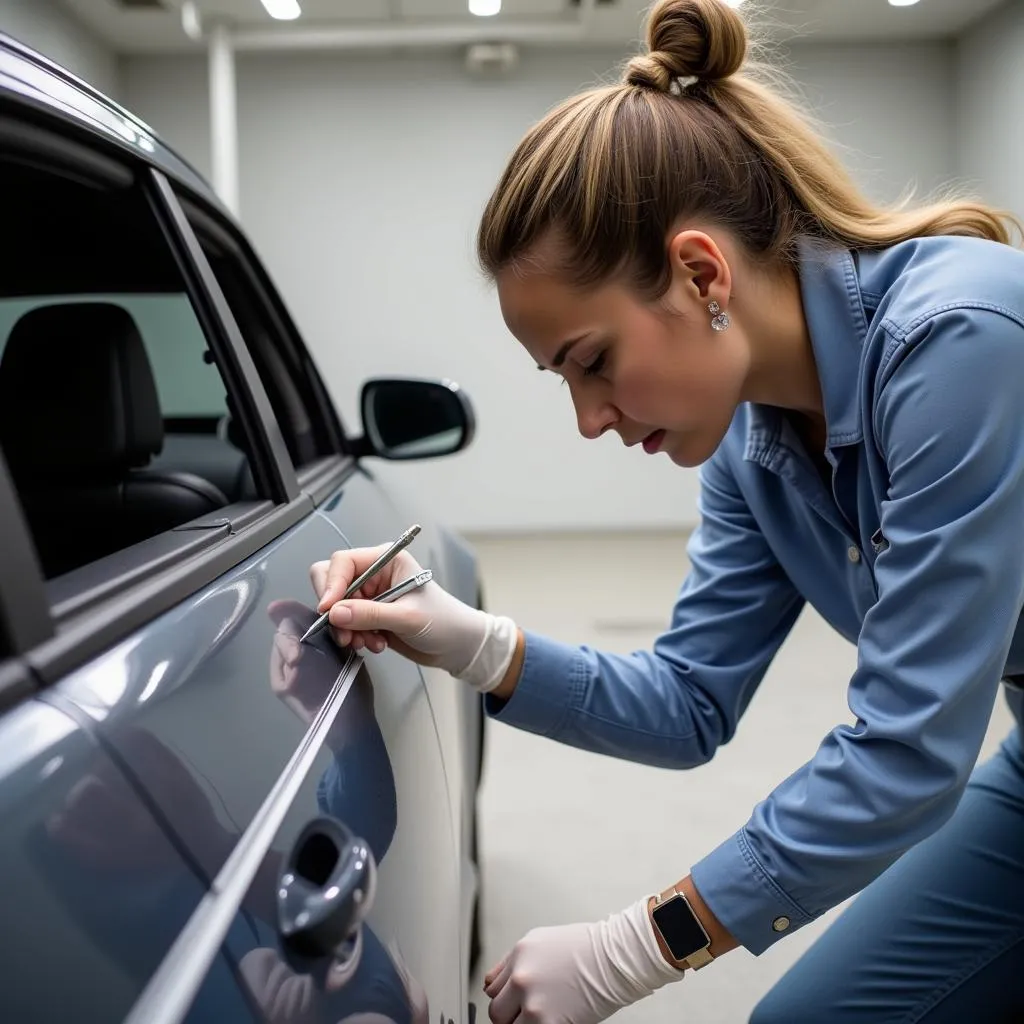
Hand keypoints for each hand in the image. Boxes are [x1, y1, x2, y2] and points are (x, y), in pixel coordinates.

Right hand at [310, 546, 517, 692]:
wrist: (458, 646)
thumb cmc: (444, 621)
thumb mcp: (407, 617)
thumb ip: (370, 614)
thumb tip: (334, 613)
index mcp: (386, 560)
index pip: (343, 562)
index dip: (332, 584)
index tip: (329, 610)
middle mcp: (375, 574)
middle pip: (333, 583)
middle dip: (336, 610)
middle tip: (345, 634)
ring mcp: (372, 595)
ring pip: (338, 608)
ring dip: (347, 629)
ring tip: (368, 643)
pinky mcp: (370, 616)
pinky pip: (347, 624)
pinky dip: (355, 636)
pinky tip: (376, 644)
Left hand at [483, 899, 683, 1023]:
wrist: (615, 959)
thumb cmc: (585, 949)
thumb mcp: (540, 941)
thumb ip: (511, 962)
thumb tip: (491, 983)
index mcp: (518, 956)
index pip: (491, 989)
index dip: (505, 998)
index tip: (513, 1003)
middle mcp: (521, 979)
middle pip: (496, 1013)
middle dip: (509, 1015)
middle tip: (527, 1013)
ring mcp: (533, 1004)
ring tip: (542, 1016)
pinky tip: (554, 1019)